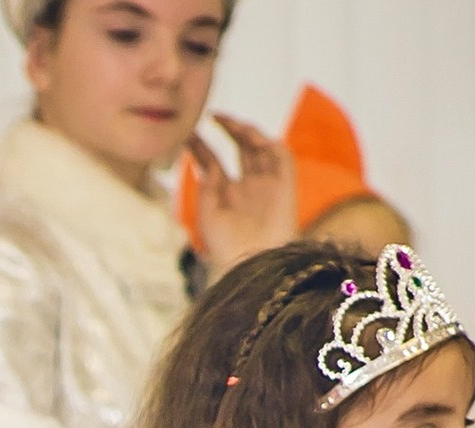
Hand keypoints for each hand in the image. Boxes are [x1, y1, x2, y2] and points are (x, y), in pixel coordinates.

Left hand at [188, 114, 297, 274]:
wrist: (253, 264)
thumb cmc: (227, 248)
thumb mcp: (208, 212)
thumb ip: (207, 184)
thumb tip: (203, 159)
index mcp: (227, 196)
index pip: (215, 161)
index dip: (202, 145)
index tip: (189, 132)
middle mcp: (249, 187)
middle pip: (240, 149)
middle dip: (229, 130)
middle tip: (212, 116)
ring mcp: (268, 185)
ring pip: (261, 148)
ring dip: (248, 132)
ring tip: (231, 123)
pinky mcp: (286, 186)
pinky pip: (282, 157)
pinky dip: (270, 143)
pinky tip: (253, 139)